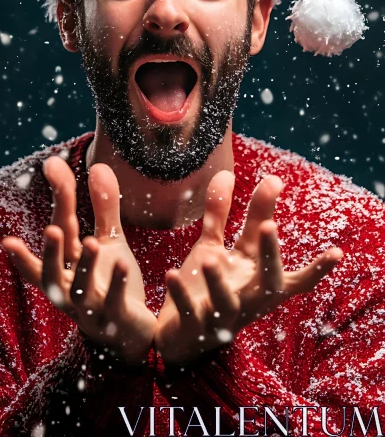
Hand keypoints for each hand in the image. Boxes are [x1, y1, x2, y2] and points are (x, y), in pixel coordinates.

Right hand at [2, 156, 156, 364]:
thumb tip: (98, 164)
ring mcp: (91, 307)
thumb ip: (103, 206)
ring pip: (81, 290)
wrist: (132, 335)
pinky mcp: (116, 317)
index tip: (34, 194)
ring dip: (84, 267)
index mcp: (67, 266)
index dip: (52, 209)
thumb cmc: (111, 285)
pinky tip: (124, 264)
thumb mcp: (108, 242)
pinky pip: (114, 302)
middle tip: (51, 230)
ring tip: (91, 243)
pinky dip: (117, 284)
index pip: (58, 234)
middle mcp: (70, 289)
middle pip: (53, 273)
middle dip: (50, 254)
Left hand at [155, 170, 342, 363]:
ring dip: (220, 280)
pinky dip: (181, 295)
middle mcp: (247, 299)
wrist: (177, 336)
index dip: (316, 269)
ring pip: (226, 301)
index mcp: (256, 279)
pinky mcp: (193, 327)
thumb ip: (222, 214)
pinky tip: (171, 274)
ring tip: (210, 257)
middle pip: (267, 281)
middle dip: (270, 254)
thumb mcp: (216, 248)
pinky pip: (189, 312)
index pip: (292, 275)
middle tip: (269, 226)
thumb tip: (227, 172)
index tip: (336, 252)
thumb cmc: (205, 287)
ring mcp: (221, 316)